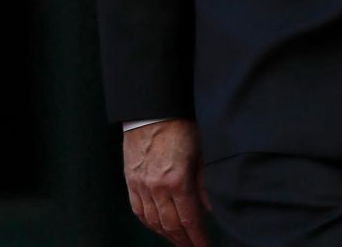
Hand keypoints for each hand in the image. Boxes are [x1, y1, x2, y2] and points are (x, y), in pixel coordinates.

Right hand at [123, 118, 209, 246]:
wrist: (151, 109)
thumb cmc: (179, 125)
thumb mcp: (201, 152)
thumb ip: (205, 184)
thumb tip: (211, 209)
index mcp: (177, 181)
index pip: (190, 220)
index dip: (198, 239)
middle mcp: (156, 187)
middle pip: (171, 226)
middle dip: (184, 242)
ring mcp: (140, 185)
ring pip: (153, 221)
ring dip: (167, 235)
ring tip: (179, 242)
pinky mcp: (130, 179)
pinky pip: (138, 210)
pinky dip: (149, 222)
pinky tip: (158, 227)